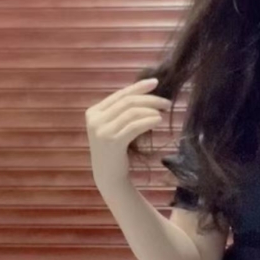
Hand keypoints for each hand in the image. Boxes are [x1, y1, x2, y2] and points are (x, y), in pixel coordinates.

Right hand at [85, 78, 170, 194]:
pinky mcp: (112, 141)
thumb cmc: (115, 150)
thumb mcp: (114, 127)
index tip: (155, 82)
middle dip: (149, 99)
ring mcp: (102, 130)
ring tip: (164, 113)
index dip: (138, 87)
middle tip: (167, 102)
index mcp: (93, 112)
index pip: (120, 94)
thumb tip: (145, 92)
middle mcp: (94, 119)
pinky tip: (159, 120)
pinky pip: (135, 125)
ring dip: (151, 110)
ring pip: (132, 112)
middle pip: (127, 101)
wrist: (109, 177)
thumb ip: (122, 111)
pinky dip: (149, 120)